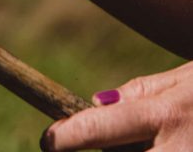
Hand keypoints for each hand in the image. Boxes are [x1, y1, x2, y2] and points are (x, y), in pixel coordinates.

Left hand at [41, 61, 192, 150]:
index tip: (48, 141)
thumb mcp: (180, 81)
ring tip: (146, 136)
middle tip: (100, 138)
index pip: (101, 128)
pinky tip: (158, 143)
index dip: (68, 137)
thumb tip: (96, 103)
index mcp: (164, 114)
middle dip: (107, 151)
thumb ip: (139, 93)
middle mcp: (175, 150)